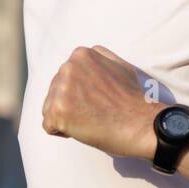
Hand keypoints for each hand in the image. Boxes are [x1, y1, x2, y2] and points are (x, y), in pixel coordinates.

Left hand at [42, 45, 161, 159]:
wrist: (139, 123)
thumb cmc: (132, 99)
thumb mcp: (119, 65)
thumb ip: (99, 58)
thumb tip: (84, 57)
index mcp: (81, 55)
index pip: (65, 77)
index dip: (79, 94)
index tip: (97, 101)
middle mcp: (68, 67)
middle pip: (54, 92)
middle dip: (70, 105)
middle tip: (95, 113)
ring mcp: (62, 89)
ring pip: (49, 108)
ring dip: (65, 118)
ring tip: (89, 120)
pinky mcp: (58, 110)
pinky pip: (48, 126)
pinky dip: (62, 132)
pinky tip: (83, 129)